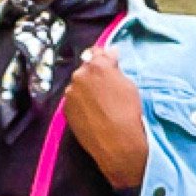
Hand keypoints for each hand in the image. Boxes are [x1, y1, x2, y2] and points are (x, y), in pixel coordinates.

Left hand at [63, 47, 147, 188]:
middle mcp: (80, 75)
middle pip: (87, 68)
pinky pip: (74, 100)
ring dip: (87, 89)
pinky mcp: (66, 108)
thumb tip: (109, 57)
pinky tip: (93, 112)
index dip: (104, 56)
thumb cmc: (128, 113)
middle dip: (95, 74)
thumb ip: (115, 69)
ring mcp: (71, 92)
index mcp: (98, 65)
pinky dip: (81, 103)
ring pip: (79, 85)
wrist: (116, 143)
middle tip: (106, 87)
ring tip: (100, 104)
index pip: (98, 52)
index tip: (109, 60)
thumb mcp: (129, 85)